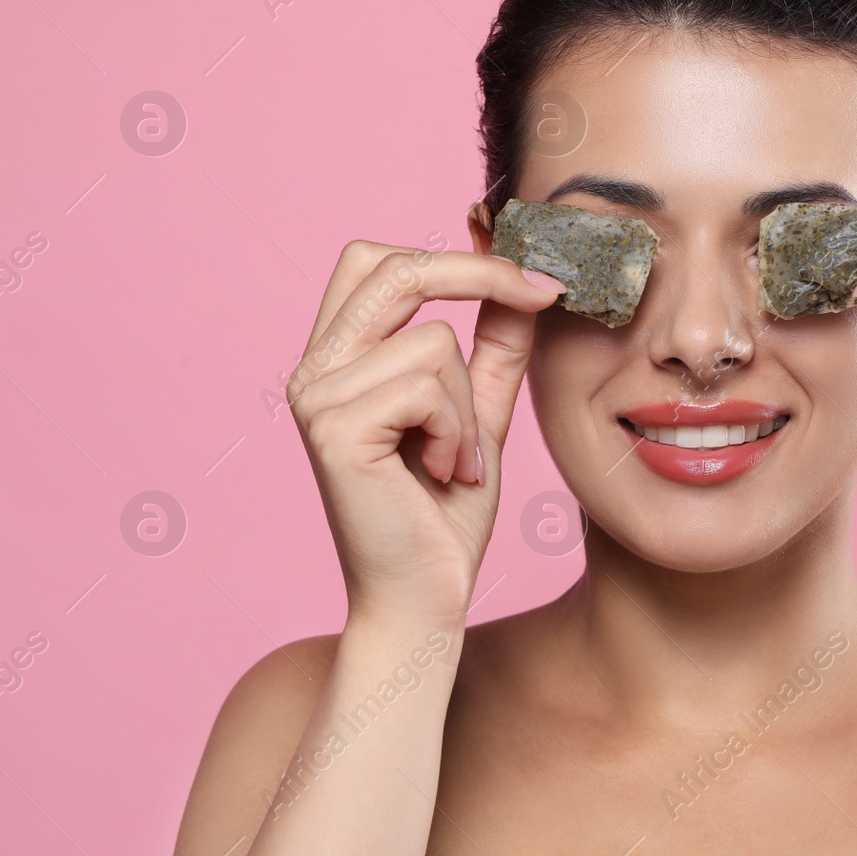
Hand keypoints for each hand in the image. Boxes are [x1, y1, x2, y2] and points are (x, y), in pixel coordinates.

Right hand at [287, 242, 564, 625]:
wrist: (425, 600)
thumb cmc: (444, 515)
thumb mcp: (479, 412)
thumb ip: (494, 347)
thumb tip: (522, 280)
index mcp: (338, 357)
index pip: (377, 261)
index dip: (455, 255)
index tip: (532, 275)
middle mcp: (314, 369)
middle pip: (394, 269)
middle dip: (480, 277)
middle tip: (542, 297)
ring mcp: (316, 397)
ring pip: (431, 341)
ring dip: (468, 406)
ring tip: (457, 461)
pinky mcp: (333, 429)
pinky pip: (427, 387)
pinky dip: (457, 432)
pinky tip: (445, 473)